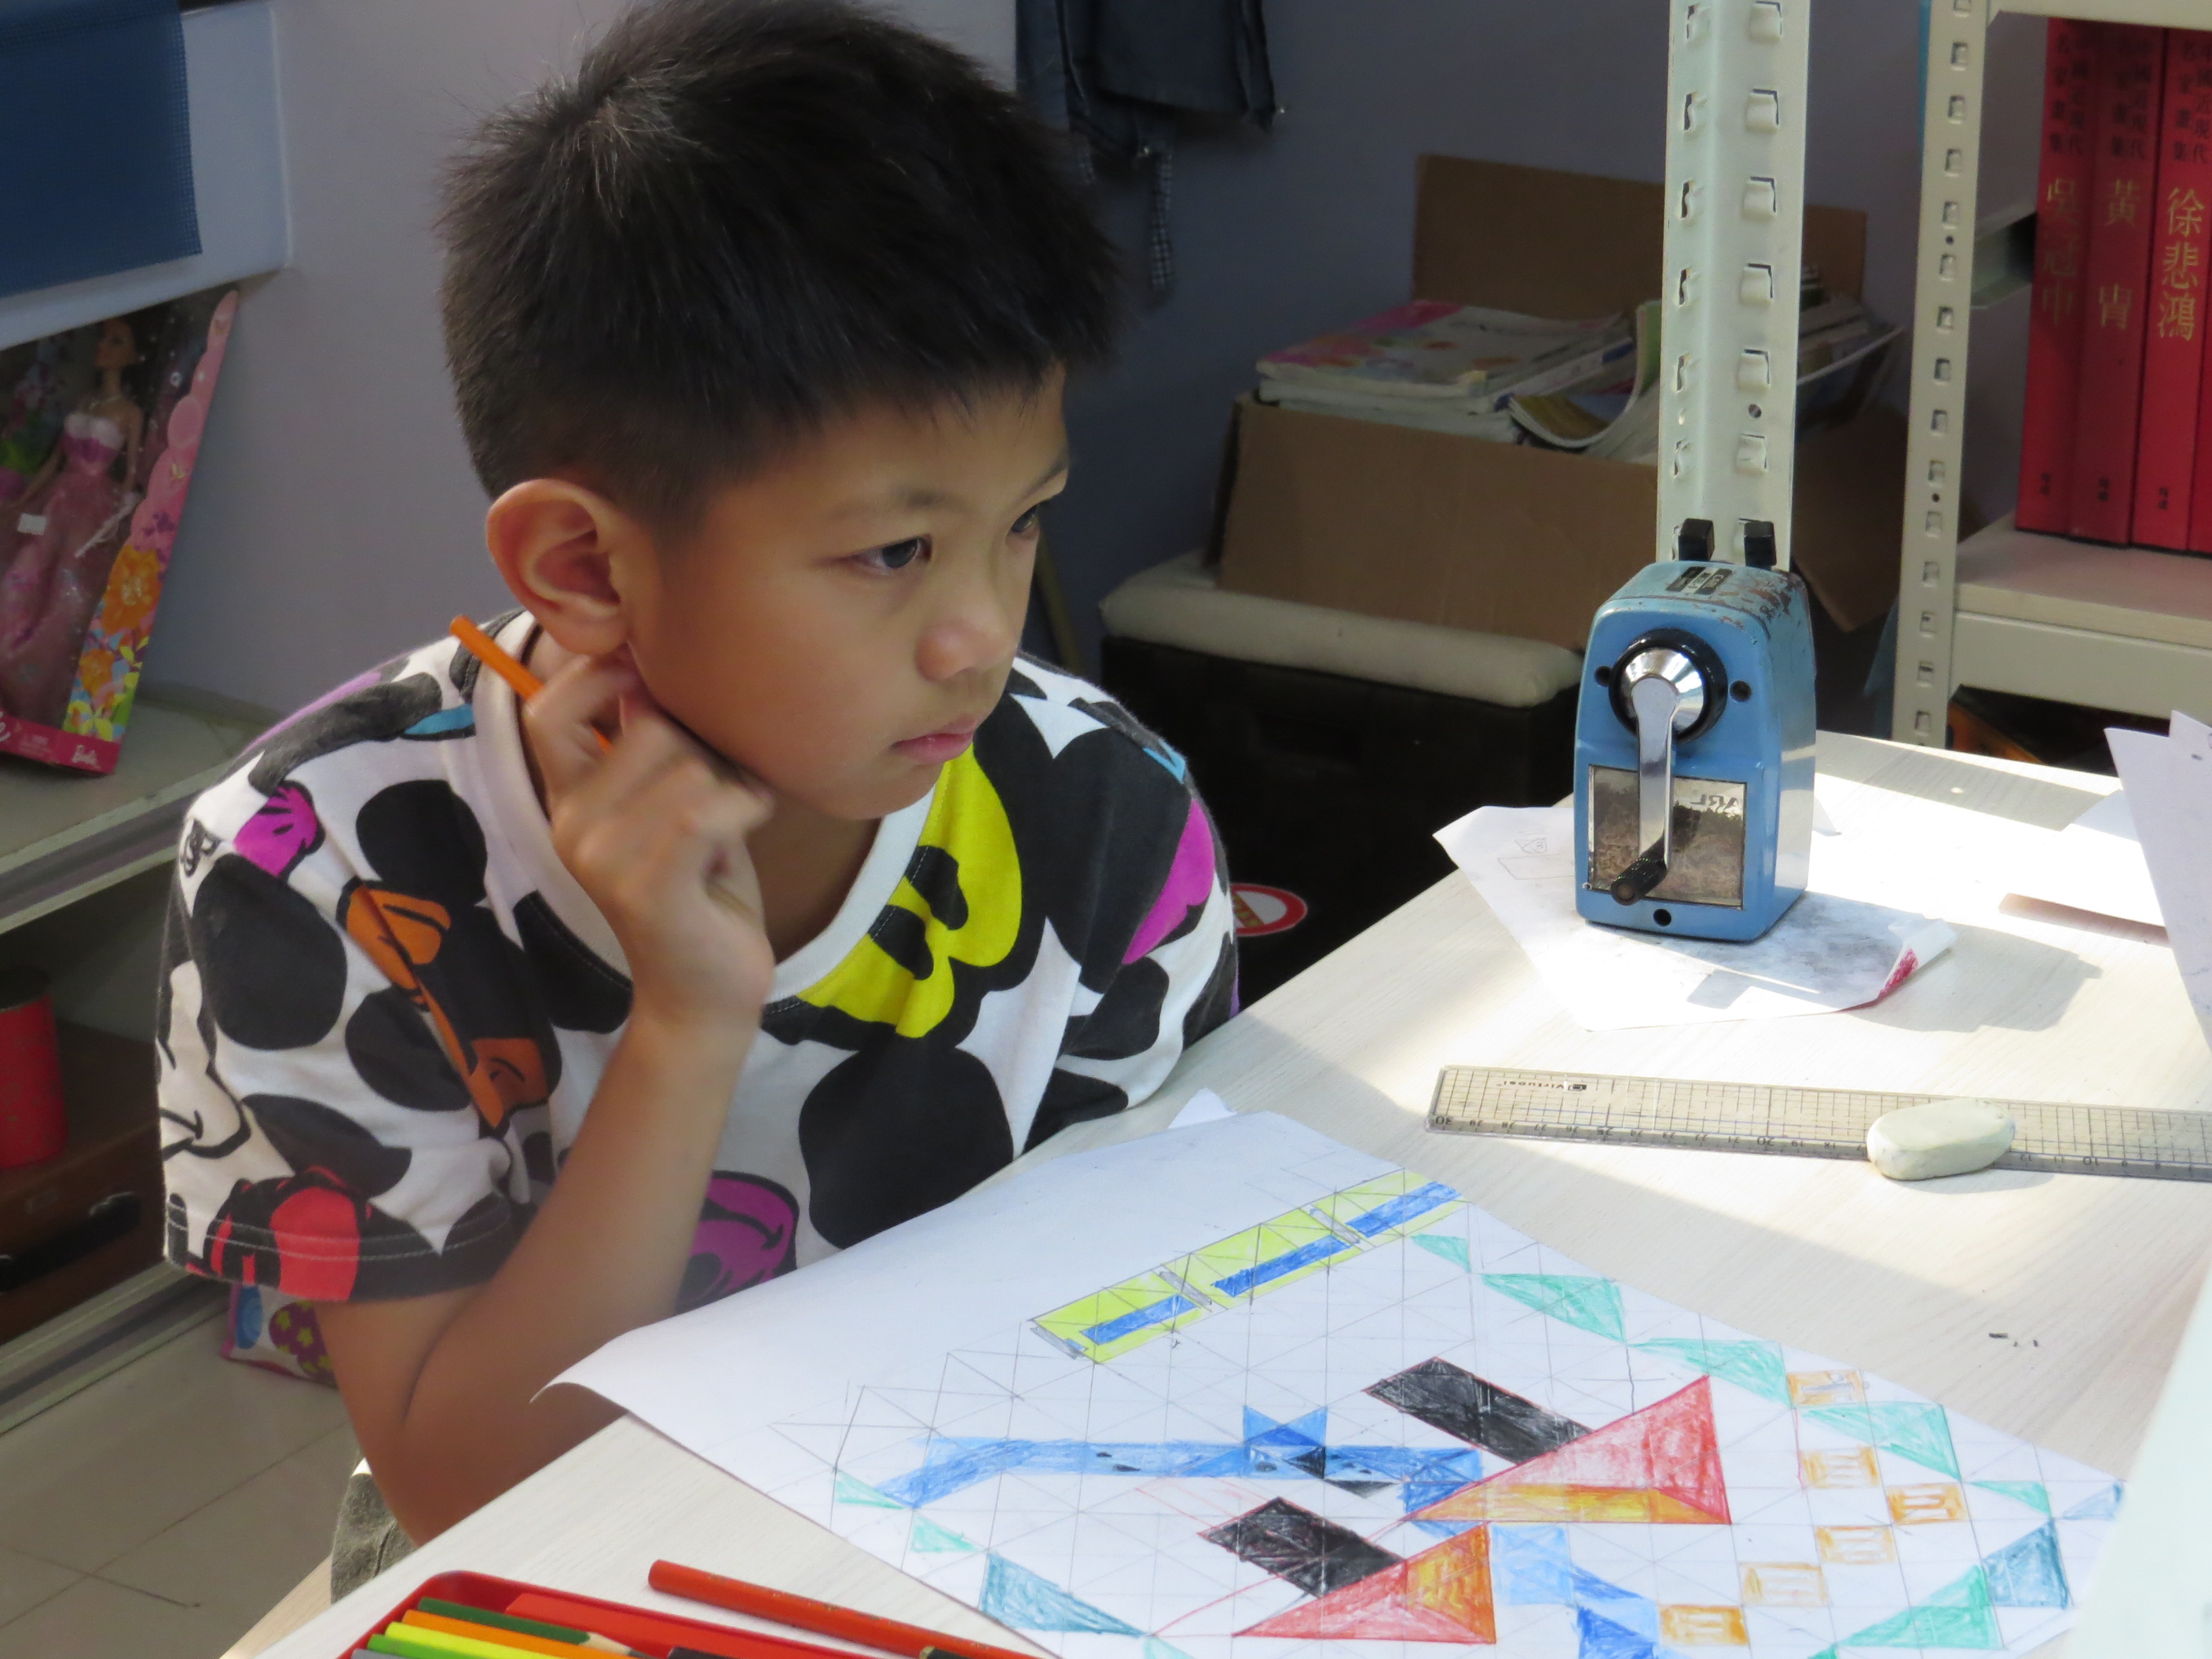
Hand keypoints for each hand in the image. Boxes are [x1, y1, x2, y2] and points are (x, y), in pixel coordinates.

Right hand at [525, 655, 775, 1031]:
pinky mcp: (643, 888)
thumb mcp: (675, 802)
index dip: (593, 675)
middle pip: (649, 727)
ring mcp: (601, 858)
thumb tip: (657, 663)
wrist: (708, 992)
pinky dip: (746, 809)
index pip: (546, 710)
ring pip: (688, 764)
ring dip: (735, 784)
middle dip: (708, 746)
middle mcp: (572, 825)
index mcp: (570, 799)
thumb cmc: (704, 888)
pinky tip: (748, 828)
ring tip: (735, 821)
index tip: (651, 674)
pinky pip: (707, 808)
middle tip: (726, 790)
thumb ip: (657, 743)